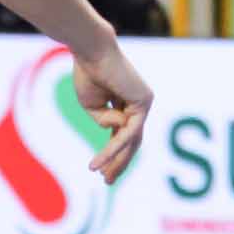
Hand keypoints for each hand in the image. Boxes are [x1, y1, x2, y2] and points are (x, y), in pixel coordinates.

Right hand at [67, 40, 152, 183]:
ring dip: (116, 160)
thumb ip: (105, 121)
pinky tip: (99, 162)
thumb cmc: (89, 73)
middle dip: (120, 162)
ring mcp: (144, 102)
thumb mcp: (92, 106)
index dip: (112, 154)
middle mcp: (139, 104)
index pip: (124, 135)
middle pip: (132, 141)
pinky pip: (128, 132)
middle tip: (107, 182)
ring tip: (102, 176)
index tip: (99, 171)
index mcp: (126, 104)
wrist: (91, 52)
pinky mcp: (143, 102)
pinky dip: (114, 147)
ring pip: (131, 140)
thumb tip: (117, 130)